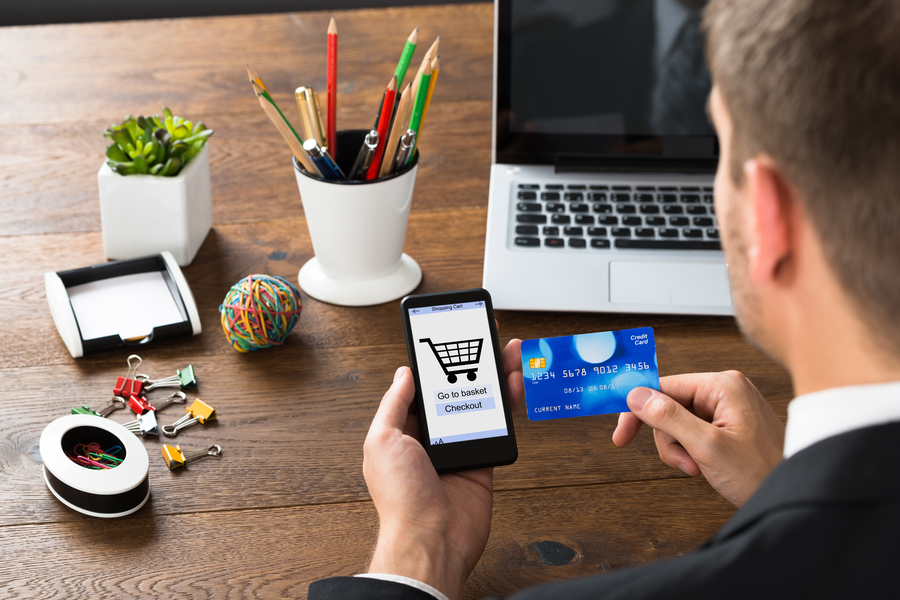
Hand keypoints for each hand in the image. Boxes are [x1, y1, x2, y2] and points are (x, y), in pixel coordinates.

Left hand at [364, 338, 522, 599]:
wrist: (431, 538)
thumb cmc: (400, 498)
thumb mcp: (382, 439)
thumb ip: (394, 403)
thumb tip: (404, 373)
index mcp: (402, 430)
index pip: (422, 385)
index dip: (436, 360)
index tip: (450, 337)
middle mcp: (430, 436)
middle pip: (455, 388)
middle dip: (472, 362)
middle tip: (487, 337)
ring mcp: (459, 446)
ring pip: (480, 402)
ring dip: (496, 375)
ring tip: (508, 351)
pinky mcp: (482, 458)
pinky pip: (498, 425)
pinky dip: (508, 404)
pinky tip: (514, 384)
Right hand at [612, 371, 784, 506]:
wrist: (793, 498)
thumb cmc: (762, 472)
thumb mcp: (707, 447)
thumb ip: (669, 417)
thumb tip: (636, 395)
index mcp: (722, 386)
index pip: (664, 387)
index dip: (639, 411)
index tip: (622, 433)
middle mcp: (725, 390)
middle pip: (668, 406)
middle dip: (669, 439)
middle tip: (683, 462)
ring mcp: (727, 408)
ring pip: (677, 423)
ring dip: (680, 450)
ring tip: (698, 467)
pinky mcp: (727, 425)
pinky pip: (692, 432)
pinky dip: (691, 452)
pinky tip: (705, 467)